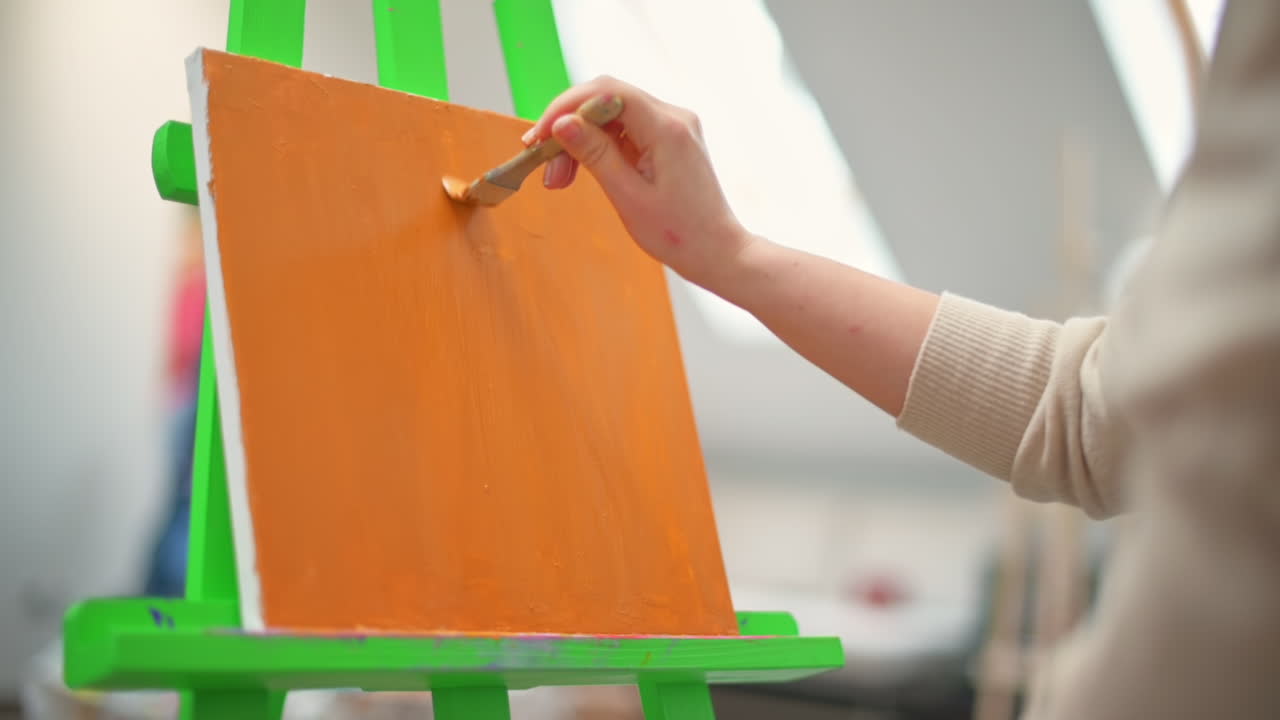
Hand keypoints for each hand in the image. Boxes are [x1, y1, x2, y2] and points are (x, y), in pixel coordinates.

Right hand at [525, 76, 753, 289]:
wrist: (716, 251)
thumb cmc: (679, 234)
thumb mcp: (628, 196)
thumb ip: (594, 154)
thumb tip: (561, 123)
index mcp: (667, 128)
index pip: (607, 92)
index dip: (566, 107)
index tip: (539, 135)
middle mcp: (673, 117)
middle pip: (606, 100)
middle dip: (569, 126)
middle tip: (543, 162)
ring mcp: (673, 127)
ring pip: (611, 115)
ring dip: (581, 140)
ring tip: (559, 177)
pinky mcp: (668, 139)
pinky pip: (625, 130)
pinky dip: (599, 146)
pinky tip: (581, 170)